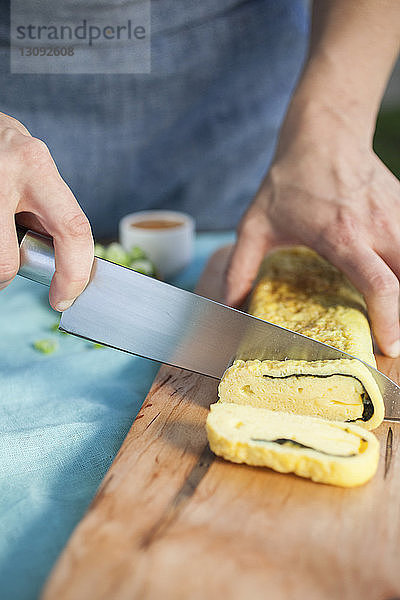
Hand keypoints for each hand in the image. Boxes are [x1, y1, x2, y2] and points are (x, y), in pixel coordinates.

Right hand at [0, 112, 93, 309]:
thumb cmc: (8, 155)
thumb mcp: (35, 173)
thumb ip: (49, 212)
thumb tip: (64, 264)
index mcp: (37, 167)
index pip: (73, 229)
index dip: (73, 273)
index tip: (64, 297)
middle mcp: (7, 172)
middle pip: (5, 259)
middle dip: (5, 276)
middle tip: (5, 276)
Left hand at [225, 104, 399, 356]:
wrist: (325, 132)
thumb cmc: (290, 179)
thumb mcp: (256, 224)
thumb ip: (240, 267)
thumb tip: (229, 305)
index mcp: (343, 237)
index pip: (380, 286)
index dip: (390, 321)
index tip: (391, 346)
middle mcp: (378, 227)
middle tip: (393, 337)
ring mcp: (397, 215)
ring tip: (393, 308)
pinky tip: (393, 272)